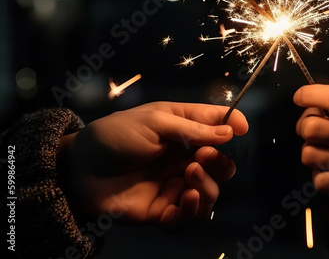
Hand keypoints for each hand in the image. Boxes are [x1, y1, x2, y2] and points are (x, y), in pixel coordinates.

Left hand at [58, 102, 247, 225]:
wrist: (79, 171)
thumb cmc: (115, 136)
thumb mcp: (154, 121)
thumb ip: (193, 128)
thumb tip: (231, 130)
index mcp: (182, 129)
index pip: (216, 125)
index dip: (232, 125)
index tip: (243, 128)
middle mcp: (183, 158)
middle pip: (220, 164)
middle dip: (220, 163)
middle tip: (203, 158)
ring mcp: (175, 184)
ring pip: (211, 191)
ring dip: (209, 185)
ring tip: (190, 175)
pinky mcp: (165, 209)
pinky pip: (191, 214)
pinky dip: (194, 207)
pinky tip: (185, 198)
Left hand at [294, 84, 328, 203]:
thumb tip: (303, 99)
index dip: (309, 95)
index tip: (300, 98)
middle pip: (313, 128)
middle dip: (304, 128)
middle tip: (313, 131)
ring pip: (310, 155)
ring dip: (310, 152)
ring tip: (324, 150)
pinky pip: (321, 181)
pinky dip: (319, 175)